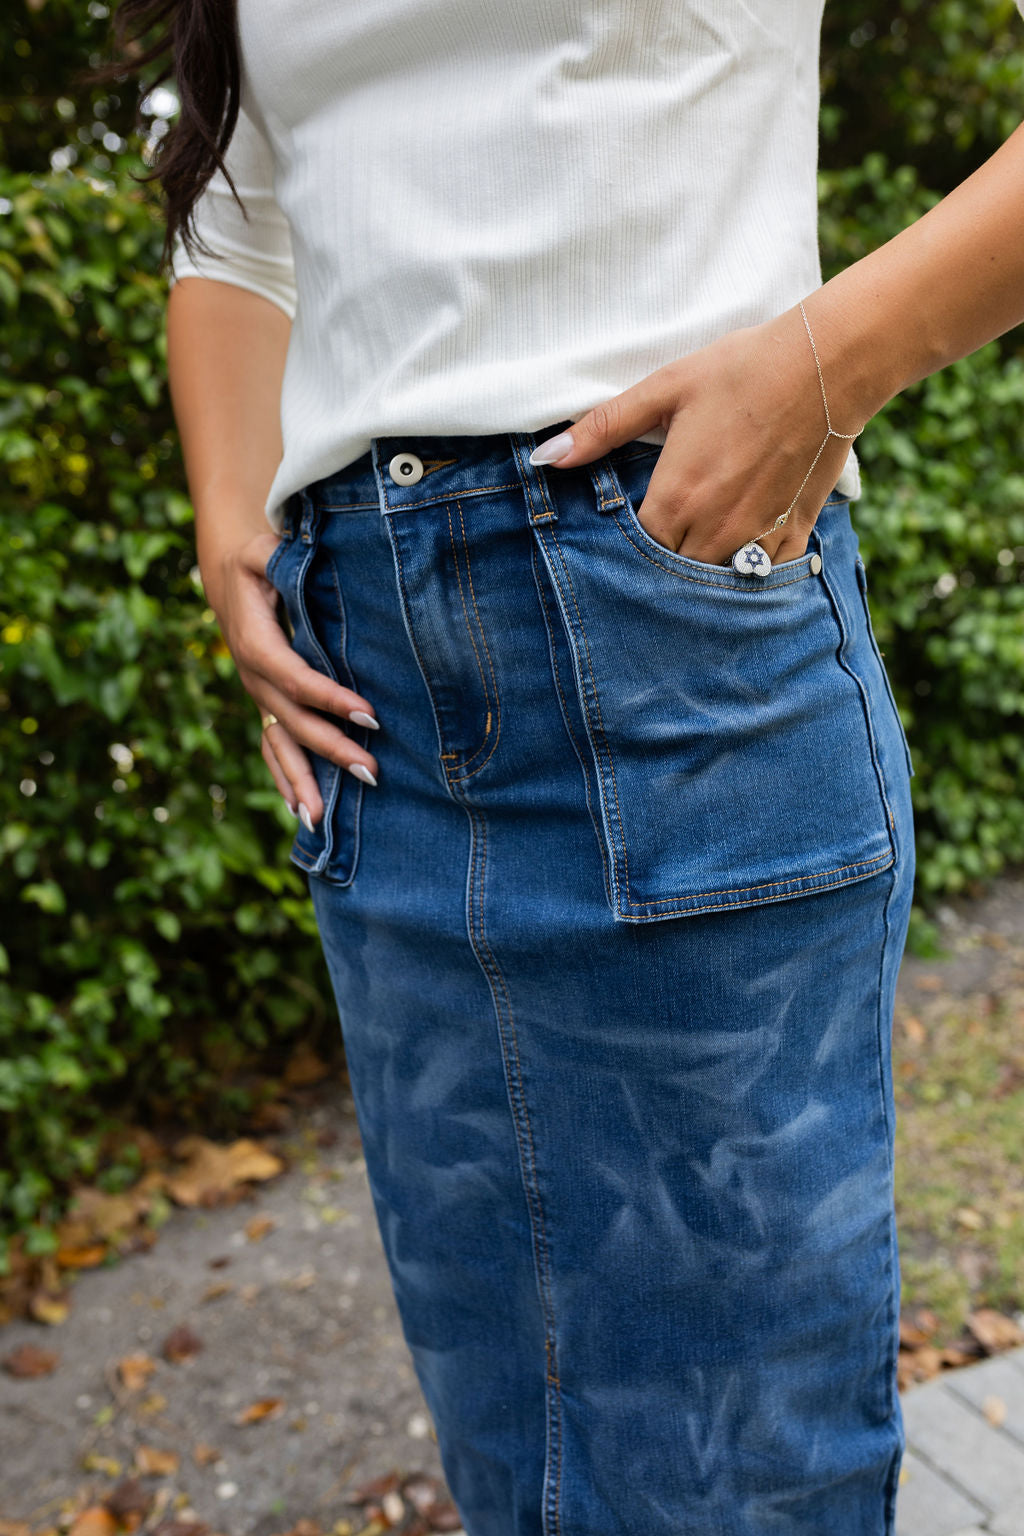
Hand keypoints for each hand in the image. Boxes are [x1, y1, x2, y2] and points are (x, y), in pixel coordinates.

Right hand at [202, 529, 379, 826]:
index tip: (369, 715)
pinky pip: (272, 750)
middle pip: (291, 721)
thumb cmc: (259, 562)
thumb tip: (300, 561)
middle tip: (370, 771)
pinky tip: (304, 813)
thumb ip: (282, 559)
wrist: (227, 580)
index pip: (294, 676)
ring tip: (323, 820)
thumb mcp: (266, 551)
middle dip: (330, 749)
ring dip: (301, 782)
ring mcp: (258, 697)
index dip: (328, 698)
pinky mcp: (266, 707)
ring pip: (278, 745)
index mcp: (255, 639)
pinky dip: (286, 781)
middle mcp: (254, 676)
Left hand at [530, 301, 867, 565]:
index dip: (623, 554)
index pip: (634, 555)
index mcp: (676, 499)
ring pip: (714, 586)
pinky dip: (746, 575)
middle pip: (671, 578)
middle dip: (657, 573)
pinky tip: (737, 559)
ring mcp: (756, 537)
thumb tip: (547, 456)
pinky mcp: (794, 535)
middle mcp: (713, 529)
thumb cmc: (741, 371)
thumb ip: (603, 427)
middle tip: (653, 554)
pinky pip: (762, 580)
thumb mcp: (664, 390)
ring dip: (698, 578)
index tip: (621, 543)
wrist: (827, 366)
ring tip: (690, 558)